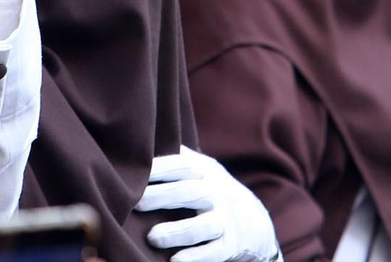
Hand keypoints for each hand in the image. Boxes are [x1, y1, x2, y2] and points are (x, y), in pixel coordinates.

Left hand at [139, 148, 279, 261]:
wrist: (258, 222)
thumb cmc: (216, 192)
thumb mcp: (204, 170)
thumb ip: (180, 158)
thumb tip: (145, 141)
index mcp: (206, 172)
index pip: (181, 166)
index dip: (158, 168)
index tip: (133, 173)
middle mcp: (217, 193)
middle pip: (188, 193)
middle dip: (161, 197)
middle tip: (136, 204)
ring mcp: (226, 220)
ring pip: (201, 226)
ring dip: (176, 232)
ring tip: (152, 237)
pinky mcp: (231, 244)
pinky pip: (214, 252)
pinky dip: (196, 257)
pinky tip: (175, 261)